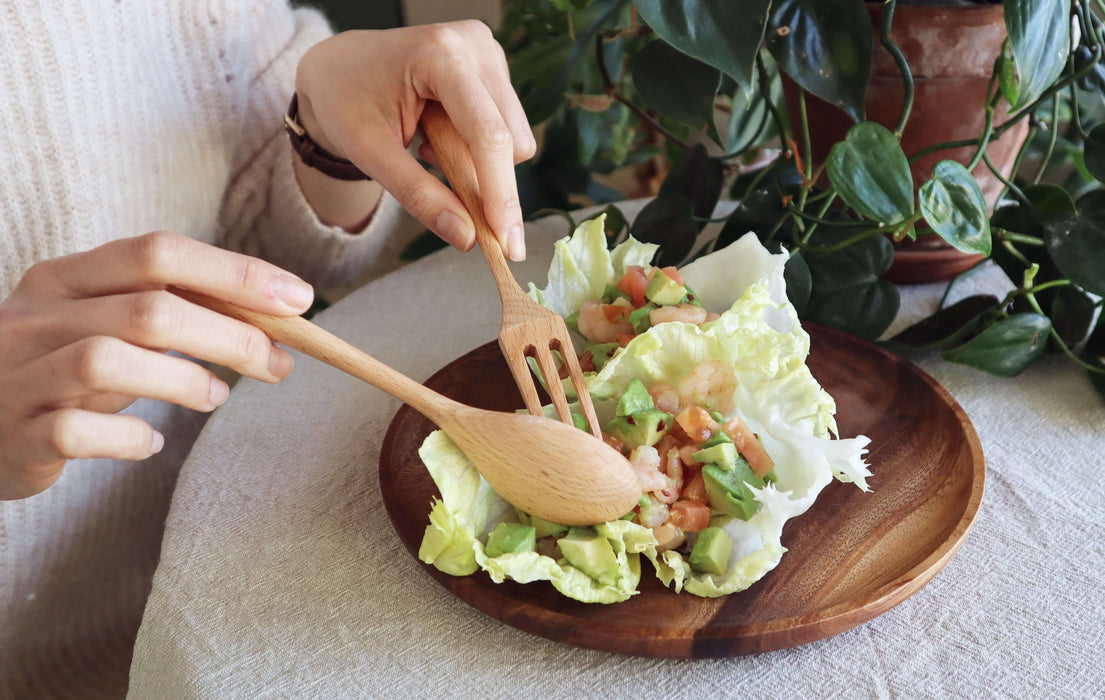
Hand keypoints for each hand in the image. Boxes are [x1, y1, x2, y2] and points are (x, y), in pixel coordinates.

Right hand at [0, 232, 314, 498]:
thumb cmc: (53, 370)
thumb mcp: (100, 326)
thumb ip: (167, 315)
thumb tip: (270, 318)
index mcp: (64, 278)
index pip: (158, 253)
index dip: (234, 272)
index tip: (298, 298)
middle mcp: (36, 317)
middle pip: (150, 310)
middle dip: (231, 336)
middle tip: (277, 363)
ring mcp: (19, 375)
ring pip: (109, 361)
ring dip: (184, 382)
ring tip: (215, 398)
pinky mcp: (16, 436)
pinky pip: (78, 432)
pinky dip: (130, 438)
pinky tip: (153, 444)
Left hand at [294, 21, 535, 259]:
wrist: (339, 66)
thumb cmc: (346, 100)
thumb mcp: (370, 154)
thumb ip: (418, 195)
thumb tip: (466, 237)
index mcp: (440, 55)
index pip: (486, 134)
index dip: (500, 193)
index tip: (507, 244)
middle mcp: (475, 46)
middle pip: (511, 142)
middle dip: (484, 179)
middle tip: (428, 169)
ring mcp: (489, 53)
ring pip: (515, 141)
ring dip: (477, 162)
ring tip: (427, 144)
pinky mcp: (496, 68)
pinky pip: (508, 131)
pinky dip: (477, 148)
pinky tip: (439, 132)